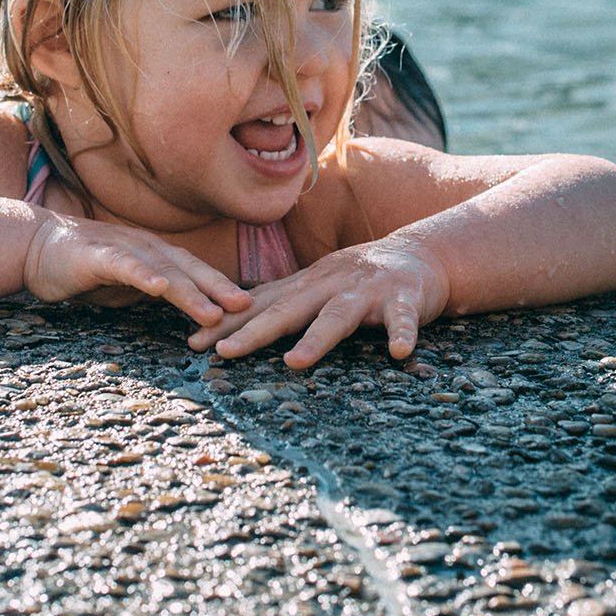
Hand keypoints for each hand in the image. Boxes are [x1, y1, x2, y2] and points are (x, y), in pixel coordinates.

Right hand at [22, 210, 249, 324]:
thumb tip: (180, 304)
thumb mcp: (126, 282)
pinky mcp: (98, 256)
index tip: (250, 305)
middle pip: (190, 268)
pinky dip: (143, 276)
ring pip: (164, 271)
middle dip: (220, 287)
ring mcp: (124, 249)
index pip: (196, 271)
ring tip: (212, 311)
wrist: (36, 246)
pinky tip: (158, 288)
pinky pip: (125, 266)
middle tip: (247, 306)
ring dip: (190, 291)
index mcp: (156, 254)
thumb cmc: (83, 266)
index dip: (222, 286)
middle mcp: (146, 248)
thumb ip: (152, 289)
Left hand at [188, 237, 450, 366]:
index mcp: (308, 285)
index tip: (194, 344)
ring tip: (295, 361)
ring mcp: (368, 290)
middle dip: (255, 330)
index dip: (229, 323)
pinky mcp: (405, 297)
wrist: (421, 254)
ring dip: (317, 338)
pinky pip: (403, 317)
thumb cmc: (360, 279)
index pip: (262, 305)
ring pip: (339, 315)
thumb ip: (280, 303)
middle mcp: (332, 284)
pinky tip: (398, 352)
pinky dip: (402, 332)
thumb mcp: (315, 286)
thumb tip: (229, 323)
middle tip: (224, 351)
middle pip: (289, 309)